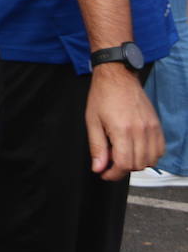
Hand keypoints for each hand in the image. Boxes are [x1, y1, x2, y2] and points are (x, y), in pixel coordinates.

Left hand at [87, 64, 163, 179]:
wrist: (117, 76)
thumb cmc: (102, 96)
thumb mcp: (92, 121)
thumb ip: (97, 147)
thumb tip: (98, 167)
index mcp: (122, 130)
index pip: (123, 164)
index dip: (113, 174)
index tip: (105, 173)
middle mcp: (140, 130)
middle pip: (137, 164)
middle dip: (122, 168)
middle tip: (110, 159)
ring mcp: (151, 128)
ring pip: (150, 160)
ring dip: (136, 163)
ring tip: (122, 152)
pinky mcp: (157, 125)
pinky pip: (160, 149)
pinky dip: (150, 155)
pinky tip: (136, 148)